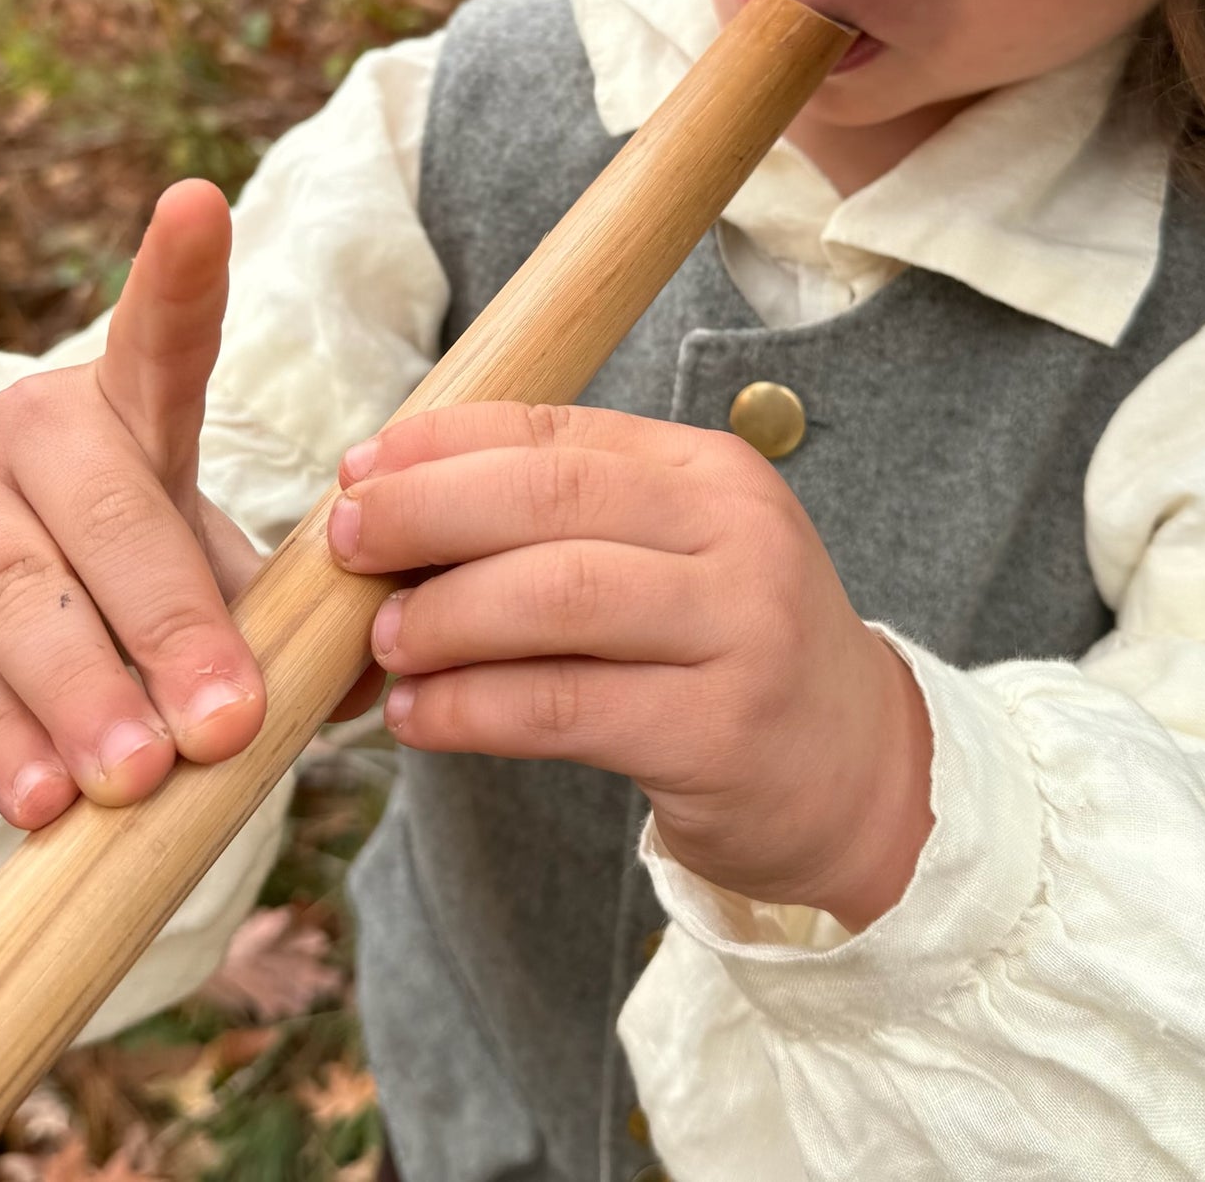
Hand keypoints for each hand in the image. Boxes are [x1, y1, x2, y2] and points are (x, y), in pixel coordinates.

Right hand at [0, 179, 386, 829]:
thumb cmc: (117, 570)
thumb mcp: (200, 564)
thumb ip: (281, 608)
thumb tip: (380, 666)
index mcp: (125, 404)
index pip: (160, 332)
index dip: (178, 272)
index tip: (198, 206)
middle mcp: (26, 429)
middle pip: (104, 518)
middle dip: (169, 627)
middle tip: (223, 725)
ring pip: (18, 600)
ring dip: (83, 696)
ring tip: (137, 777)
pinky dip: (0, 744)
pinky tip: (43, 800)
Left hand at [325, 404, 934, 930]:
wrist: (860, 772)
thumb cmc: (727, 652)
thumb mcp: (672, 557)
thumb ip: (561, 525)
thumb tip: (395, 508)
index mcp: (711, 471)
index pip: (558, 431)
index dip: (444, 444)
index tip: (361, 469)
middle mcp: (735, 534)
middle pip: (550, 497)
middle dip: (425, 512)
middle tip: (344, 542)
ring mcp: (738, 631)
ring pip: (554, 597)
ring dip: (442, 616)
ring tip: (381, 644)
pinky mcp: (720, 733)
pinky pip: (564, 707)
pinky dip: (471, 708)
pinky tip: (420, 716)